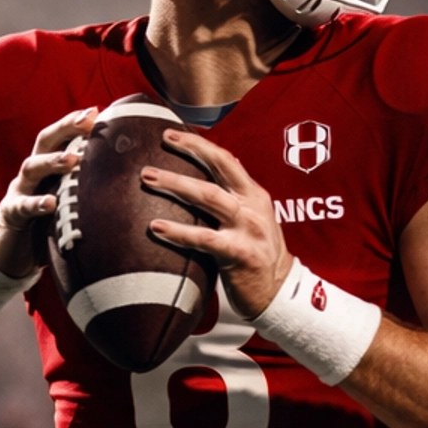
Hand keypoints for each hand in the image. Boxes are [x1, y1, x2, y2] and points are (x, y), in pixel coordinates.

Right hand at [0, 108, 96, 278]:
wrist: (11, 252)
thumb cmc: (45, 224)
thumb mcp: (67, 203)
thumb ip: (86, 190)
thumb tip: (126, 183)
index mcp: (48, 167)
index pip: (61, 138)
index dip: (75, 123)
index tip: (96, 111)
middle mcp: (32, 174)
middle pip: (45, 142)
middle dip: (65, 128)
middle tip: (87, 121)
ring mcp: (19, 191)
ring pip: (32, 167)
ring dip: (53, 162)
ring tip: (73, 159)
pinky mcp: (11, 215)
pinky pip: (21, 206)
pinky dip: (35, 203)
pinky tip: (49, 203)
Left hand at [142, 131, 291, 319]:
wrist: (279, 293)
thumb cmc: (257, 257)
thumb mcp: (252, 220)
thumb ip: (233, 199)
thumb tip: (208, 177)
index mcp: (254, 195)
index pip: (226, 159)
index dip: (198, 144)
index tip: (171, 135)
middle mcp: (252, 206)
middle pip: (218, 168)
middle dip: (187, 152)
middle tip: (156, 146)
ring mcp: (247, 228)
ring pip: (208, 197)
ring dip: (176, 184)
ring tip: (148, 178)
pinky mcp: (239, 253)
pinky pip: (204, 238)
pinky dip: (178, 231)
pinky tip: (156, 227)